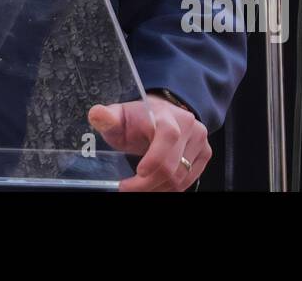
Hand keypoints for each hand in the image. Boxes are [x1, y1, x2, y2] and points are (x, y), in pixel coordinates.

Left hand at [88, 93, 209, 191]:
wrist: (160, 113)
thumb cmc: (138, 117)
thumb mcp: (119, 115)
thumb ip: (107, 117)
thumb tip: (96, 114)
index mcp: (167, 115)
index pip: (168, 136)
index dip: (156, 158)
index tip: (139, 173)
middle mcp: (189, 126)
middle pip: (173, 165)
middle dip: (147, 183)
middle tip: (127, 189)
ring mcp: (200, 141)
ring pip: (181, 178)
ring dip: (157, 189)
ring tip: (138, 188)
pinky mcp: (205, 154)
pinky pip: (188, 181)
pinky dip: (169, 188)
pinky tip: (154, 186)